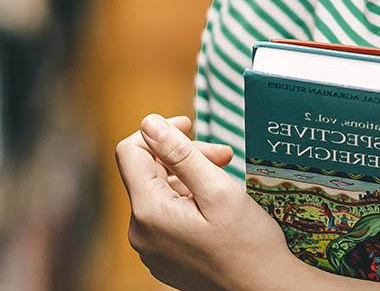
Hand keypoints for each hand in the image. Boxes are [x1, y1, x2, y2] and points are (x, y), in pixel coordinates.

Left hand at [115, 113, 300, 290]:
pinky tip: (214, 200)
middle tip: (223, 155)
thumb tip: (148, 122)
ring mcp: (151, 248)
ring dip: (188, 175)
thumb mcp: (217, 189)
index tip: (189, 125)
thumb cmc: (248, 244)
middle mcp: (141, 233)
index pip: (130, 152)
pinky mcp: (164, 256)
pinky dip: (187, 197)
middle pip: (148, 171)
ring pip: (159, 190)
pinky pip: (165, 213)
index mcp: (148, 213)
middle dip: (182, 154)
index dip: (157, 131)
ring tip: (224, 174)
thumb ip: (179, 153)